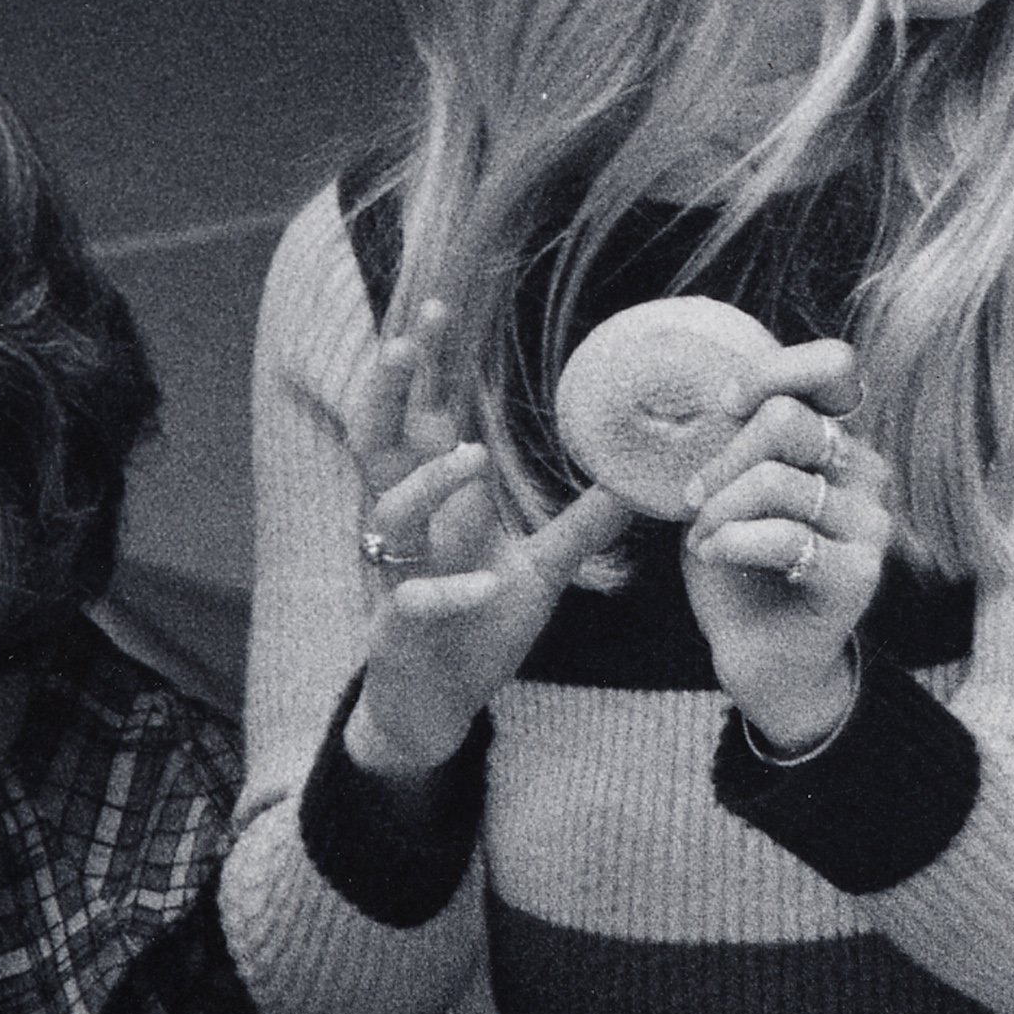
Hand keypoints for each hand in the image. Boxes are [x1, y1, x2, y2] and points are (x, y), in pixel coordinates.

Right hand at [345, 302, 632, 773]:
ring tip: (472, 456)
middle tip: (411, 340)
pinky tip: (486, 583)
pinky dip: (449, 591)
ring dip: (429, 482)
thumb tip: (636, 484)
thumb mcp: (539, 569)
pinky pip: (416, 600)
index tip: (437, 309)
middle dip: (390, 391)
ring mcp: (396, 574)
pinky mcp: (402, 626)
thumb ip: (580, 526)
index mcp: (430, 505)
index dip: (425, 369)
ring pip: (390, 513)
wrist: (433, 704)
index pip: (419, 420)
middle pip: (377, 443)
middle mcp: (403, 529)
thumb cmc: (474, 628)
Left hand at [678, 340, 890, 751]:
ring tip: (704, 539)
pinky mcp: (860, 572)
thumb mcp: (718, 489)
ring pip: (777, 479)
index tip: (726, 406)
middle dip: (720, 460)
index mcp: (835, 440)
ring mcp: (870, 522)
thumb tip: (700, 402)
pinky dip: (730, 543)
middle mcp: (865, 471)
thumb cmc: (735, 562)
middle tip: (694, 500)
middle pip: (788, 419)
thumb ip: (724, 443)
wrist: (757, 651)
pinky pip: (783, 536)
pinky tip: (714, 556)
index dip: (774, 372)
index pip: (835, 367)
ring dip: (717, 511)